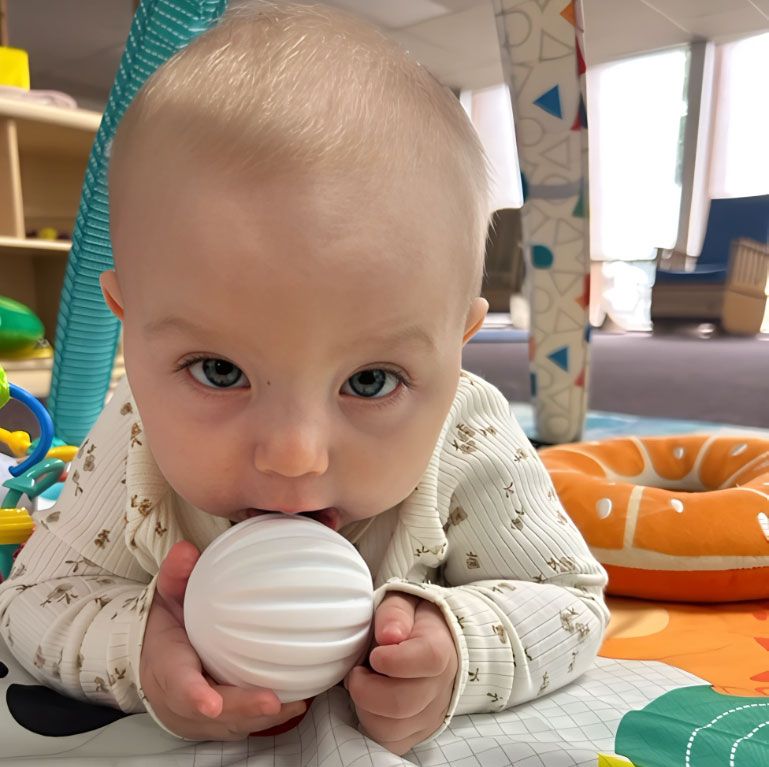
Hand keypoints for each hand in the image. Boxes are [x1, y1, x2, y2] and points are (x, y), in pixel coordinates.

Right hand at [140, 541, 306, 739]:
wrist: (150, 655)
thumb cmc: (166, 625)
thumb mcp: (167, 594)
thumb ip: (177, 573)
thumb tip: (186, 551)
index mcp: (166, 666)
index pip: (177, 682)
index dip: (194, 696)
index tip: (211, 704)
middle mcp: (179, 699)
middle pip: (210, 713)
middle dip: (241, 709)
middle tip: (272, 701)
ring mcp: (197, 716)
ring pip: (228, 725)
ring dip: (258, 718)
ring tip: (293, 703)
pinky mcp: (215, 723)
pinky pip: (239, 726)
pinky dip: (264, 719)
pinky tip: (294, 704)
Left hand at [345, 593, 457, 754]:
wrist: (434, 643)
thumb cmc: (411, 622)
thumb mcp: (403, 604)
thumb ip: (394, 614)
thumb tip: (387, 635)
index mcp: (440, 649)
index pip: (427, 659)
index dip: (394, 660)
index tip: (375, 654)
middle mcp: (440, 687)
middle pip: (403, 702)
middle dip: (367, 689)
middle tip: (358, 672)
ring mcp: (430, 715)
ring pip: (392, 728)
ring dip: (365, 708)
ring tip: (364, 686)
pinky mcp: (417, 733)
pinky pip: (390, 742)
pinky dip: (371, 725)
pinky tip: (370, 704)